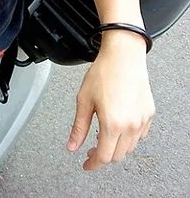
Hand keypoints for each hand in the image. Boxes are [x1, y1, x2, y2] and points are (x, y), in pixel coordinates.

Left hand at [66, 31, 154, 170]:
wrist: (123, 56)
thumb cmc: (104, 72)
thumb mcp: (84, 100)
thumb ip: (78, 127)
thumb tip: (72, 145)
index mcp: (112, 123)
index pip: (103, 156)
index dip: (92, 164)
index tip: (86, 165)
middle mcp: (130, 125)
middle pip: (117, 155)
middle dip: (102, 156)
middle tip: (90, 150)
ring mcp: (141, 120)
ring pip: (129, 147)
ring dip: (116, 147)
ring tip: (103, 135)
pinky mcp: (148, 114)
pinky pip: (140, 135)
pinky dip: (128, 138)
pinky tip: (118, 127)